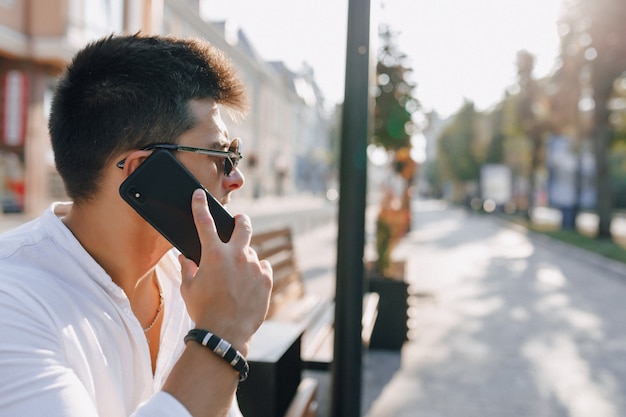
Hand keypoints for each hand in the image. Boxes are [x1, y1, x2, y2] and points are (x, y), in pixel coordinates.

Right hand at [179, 189, 271, 353]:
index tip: (199, 195)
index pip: (204, 222)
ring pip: (252, 253)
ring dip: (245, 259)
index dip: (200, 205)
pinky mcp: (267, 279)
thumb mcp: (188, 289)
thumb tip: (183, 257)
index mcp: (213, 254)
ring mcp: (254, 266)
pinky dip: (257, 273)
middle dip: (240, 220)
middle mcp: (236, 255)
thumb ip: (187, 268)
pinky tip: (249, 285)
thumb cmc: (203, 311)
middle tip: (238, 222)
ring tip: (237, 279)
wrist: (226, 334)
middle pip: (243, 225)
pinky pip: (263, 268)